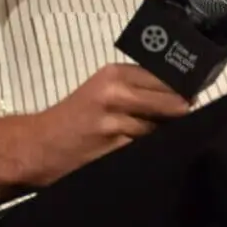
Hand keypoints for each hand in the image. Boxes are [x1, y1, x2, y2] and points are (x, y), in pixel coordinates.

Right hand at [22, 64, 191, 186]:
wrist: (37, 146)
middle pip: (173, 104)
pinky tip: (135, 152)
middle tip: (175, 126)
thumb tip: (185, 101)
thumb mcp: (102, 92)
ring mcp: (115, 120)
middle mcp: (116, 92)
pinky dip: (151, 152)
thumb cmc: (73, 120)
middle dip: (179, 117)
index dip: (183, 93)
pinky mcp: (114, 145)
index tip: (188, 104)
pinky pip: (148, 147)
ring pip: (163, 129)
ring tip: (145, 141)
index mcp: (114, 73)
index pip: (169, 79)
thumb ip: (137, 91)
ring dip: (164, 138)